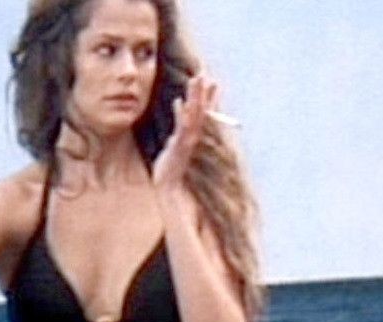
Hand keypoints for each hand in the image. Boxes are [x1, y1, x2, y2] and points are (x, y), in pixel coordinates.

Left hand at [152, 74, 218, 189]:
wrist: (167, 187)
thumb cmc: (169, 169)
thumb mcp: (174, 149)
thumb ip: (178, 137)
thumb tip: (179, 128)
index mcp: (193, 136)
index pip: (205, 114)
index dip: (210, 98)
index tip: (215, 83)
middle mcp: (193, 137)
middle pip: (201, 110)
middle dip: (203, 92)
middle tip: (204, 74)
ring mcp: (187, 141)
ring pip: (194, 114)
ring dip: (194, 97)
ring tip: (194, 80)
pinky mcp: (178, 146)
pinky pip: (181, 127)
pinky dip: (180, 114)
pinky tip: (177, 102)